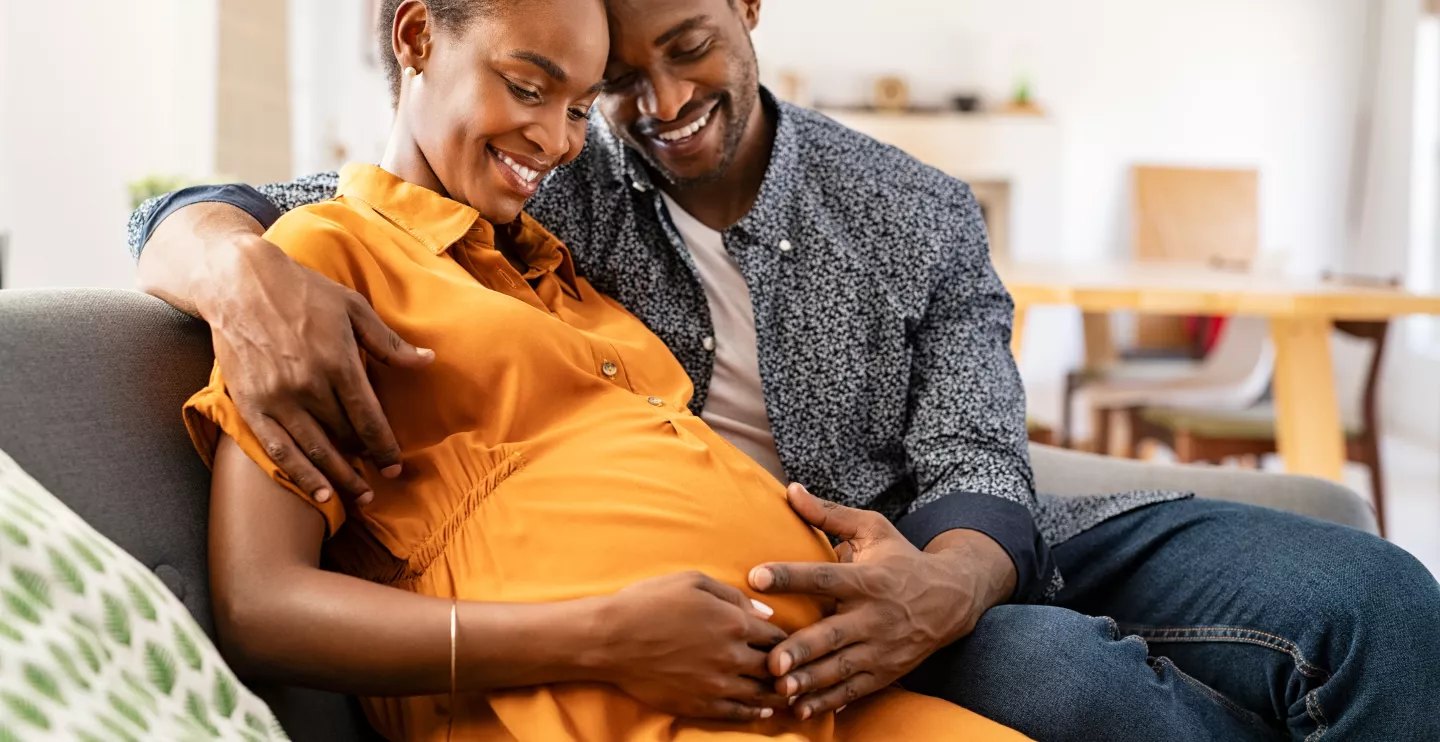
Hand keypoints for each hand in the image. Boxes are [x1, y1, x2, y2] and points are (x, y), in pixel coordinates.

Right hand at [200, 234, 434, 502]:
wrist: (239, 282)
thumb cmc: (303, 291)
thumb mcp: (353, 308)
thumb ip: (389, 343)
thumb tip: (427, 361)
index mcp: (338, 361)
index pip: (369, 417)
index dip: (385, 446)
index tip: (395, 465)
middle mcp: (308, 385)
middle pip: (344, 437)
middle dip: (365, 461)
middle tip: (380, 481)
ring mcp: (277, 397)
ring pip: (314, 450)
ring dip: (339, 478)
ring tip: (359, 496)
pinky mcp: (250, 404)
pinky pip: (278, 449)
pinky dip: (299, 474)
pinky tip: (318, 493)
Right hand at [595, 572, 789, 721]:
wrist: (610, 639)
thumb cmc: (648, 602)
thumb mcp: (692, 582)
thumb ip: (734, 595)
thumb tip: (765, 611)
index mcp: (734, 621)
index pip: (776, 634)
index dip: (785, 638)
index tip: (787, 642)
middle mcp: (732, 655)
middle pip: (775, 666)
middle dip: (786, 668)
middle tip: (795, 670)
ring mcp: (717, 683)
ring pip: (762, 694)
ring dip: (777, 693)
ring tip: (787, 693)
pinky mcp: (700, 704)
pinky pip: (738, 713)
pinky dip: (755, 712)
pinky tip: (762, 710)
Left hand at [749, 485, 1015, 719]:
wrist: (951, 600)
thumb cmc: (902, 559)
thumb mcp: (872, 529)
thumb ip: (828, 514)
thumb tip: (791, 489)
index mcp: (866, 579)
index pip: (823, 576)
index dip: (789, 576)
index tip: (756, 576)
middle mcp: (873, 616)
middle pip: (832, 634)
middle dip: (802, 649)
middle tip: (770, 660)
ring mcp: (879, 648)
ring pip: (840, 668)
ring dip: (809, 681)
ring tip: (779, 688)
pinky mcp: (883, 672)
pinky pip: (852, 690)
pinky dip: (827, 701)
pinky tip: (801, 709)